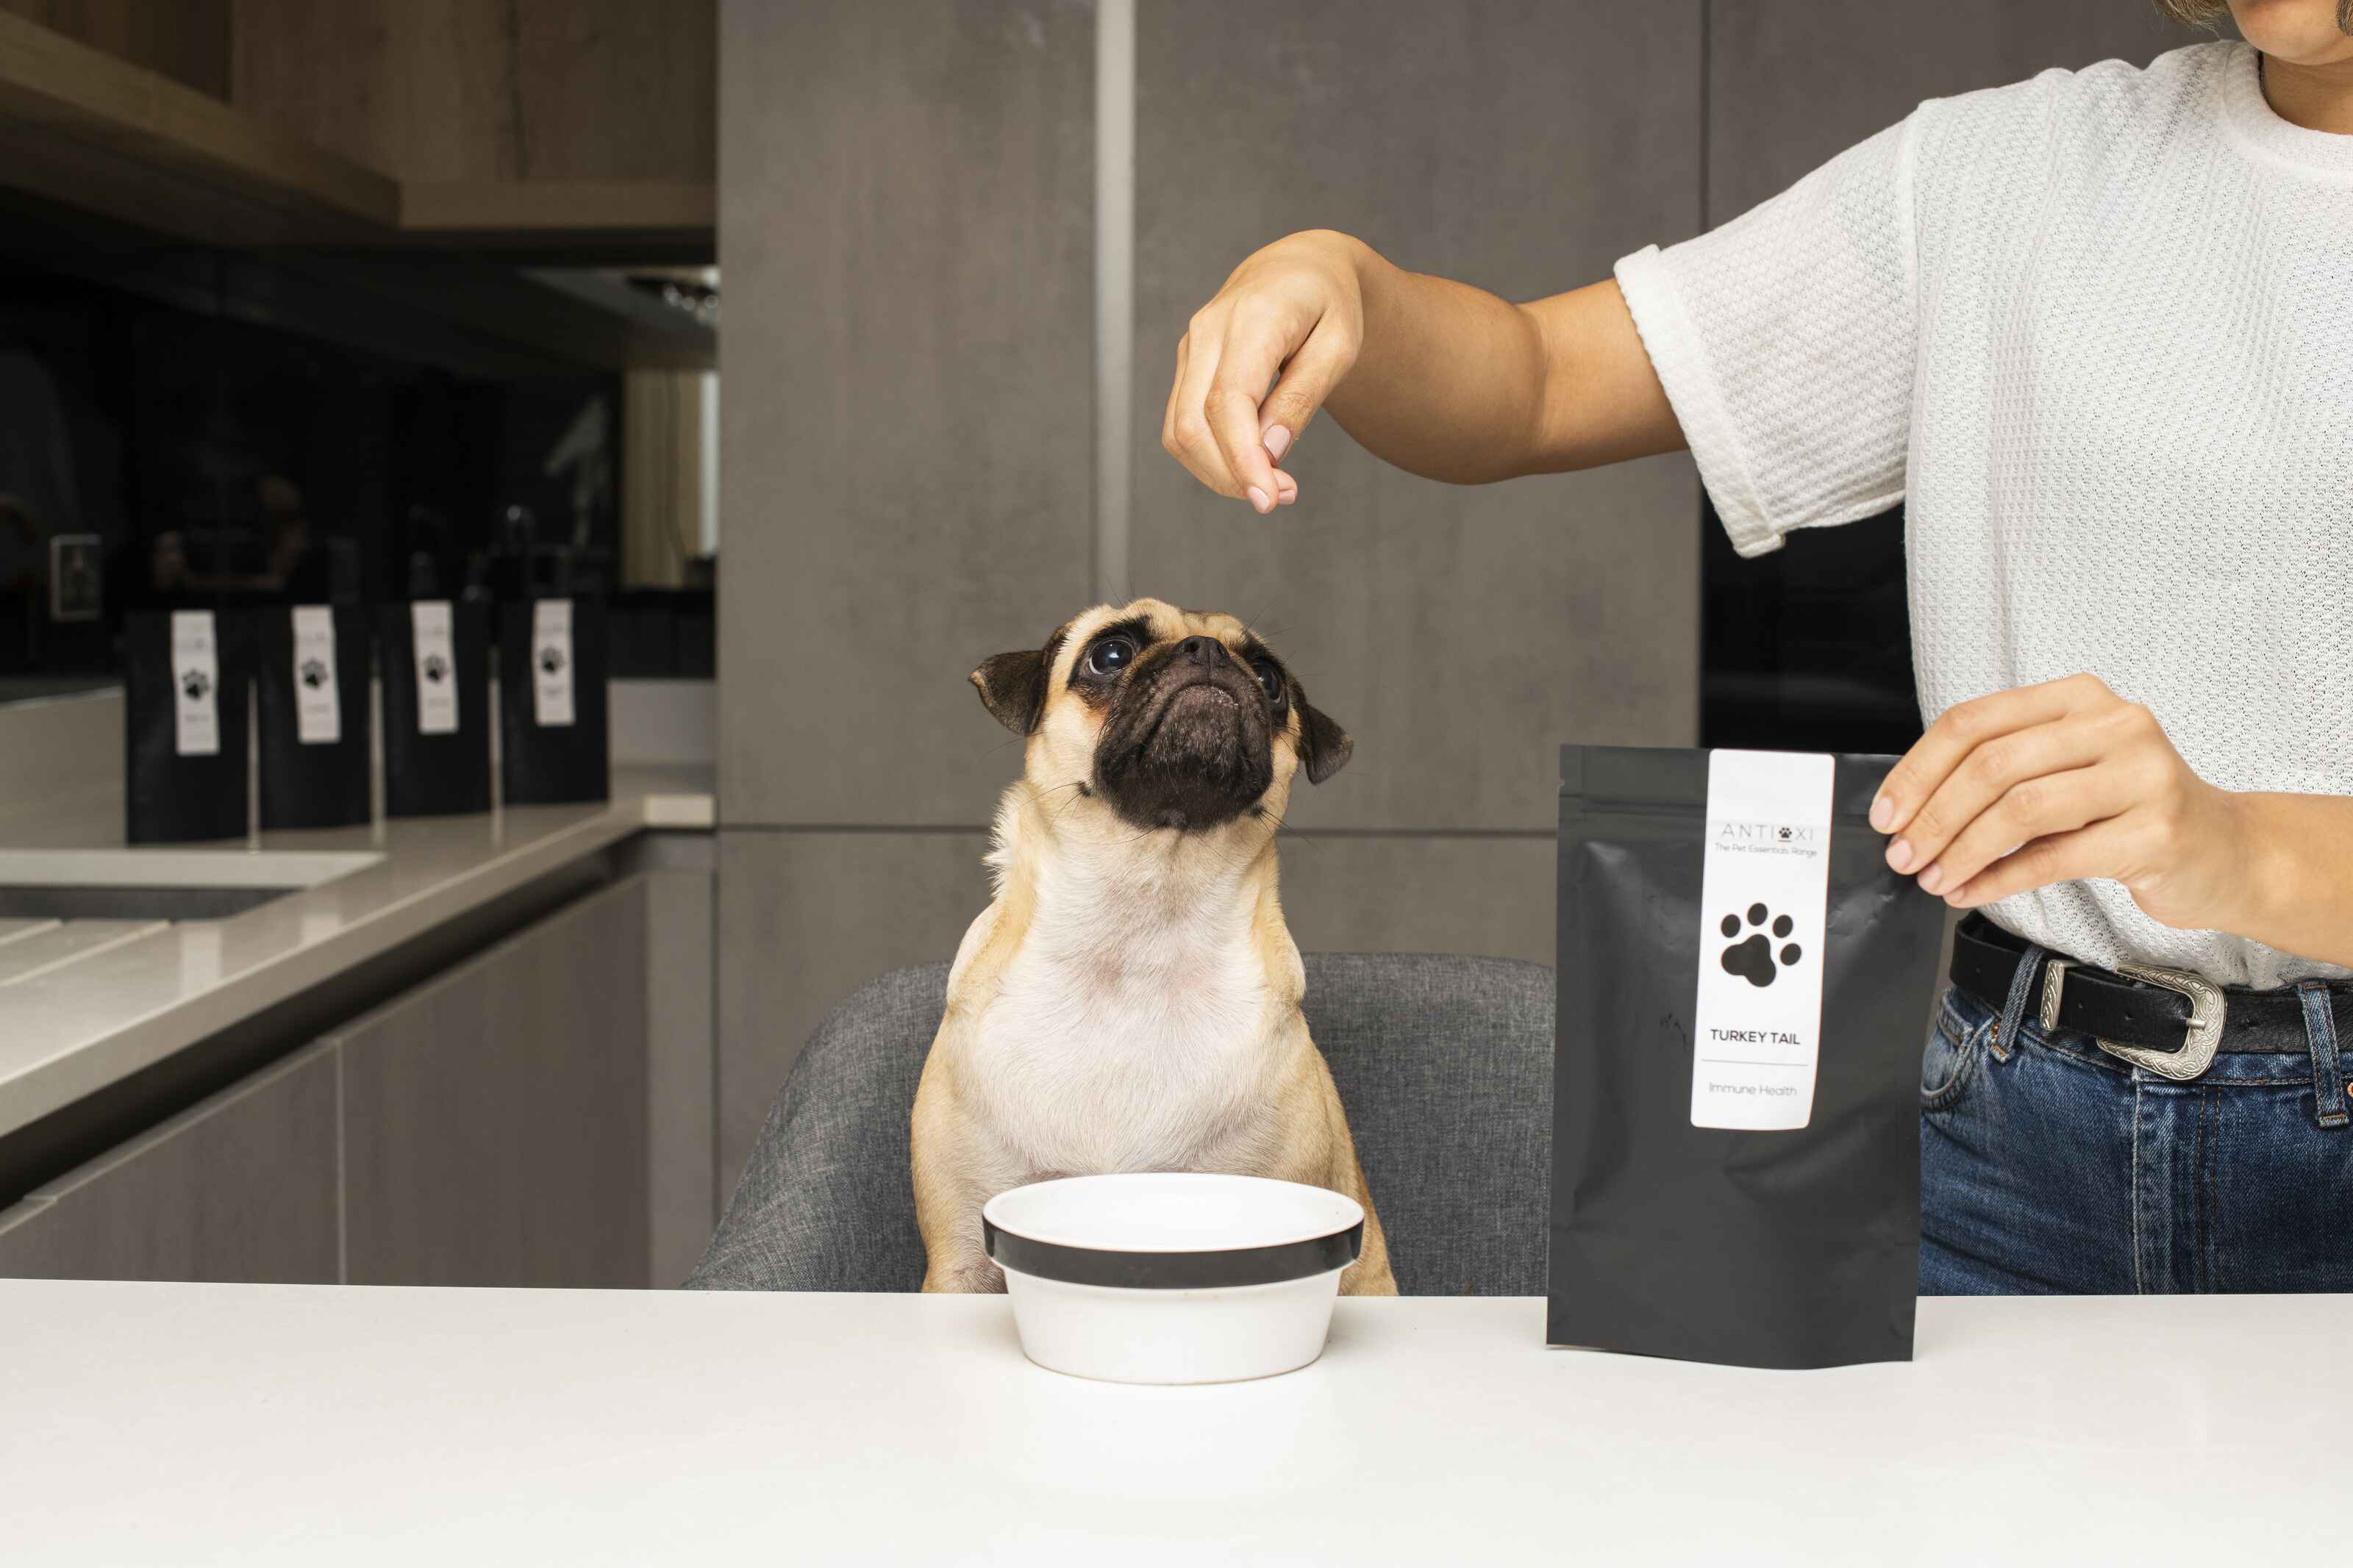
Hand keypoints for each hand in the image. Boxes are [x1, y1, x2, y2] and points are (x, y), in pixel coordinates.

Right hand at [1162, 230, 1366, 513]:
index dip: (1242, 458)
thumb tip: (1270, 452)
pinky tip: (1247, 466)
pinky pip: (1181, 424)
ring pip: (1179, 430)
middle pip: (1193, 423)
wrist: (1302, 268)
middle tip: (1280, 497)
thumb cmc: (1329, 304)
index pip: (1229, 401)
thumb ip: (1303, 396)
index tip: (1268, 499)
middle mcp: (1209, 330)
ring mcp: (1191, 347)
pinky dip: (1209, 457)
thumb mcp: (1340, 345)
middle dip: (1231, 475)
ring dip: (1218, 473)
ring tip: (1269, 485)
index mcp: (1253, 318)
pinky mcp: (1187, 365)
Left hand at [1871, 673, 2251, 931]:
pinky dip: (1999, 879)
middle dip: (1934, 816)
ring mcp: (2142, 775)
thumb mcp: (2064, 770)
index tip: (1887, 812)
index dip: (1918, 770)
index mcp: (2078, 697)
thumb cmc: (2128, 809)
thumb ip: (2000, 772)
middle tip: (1904, 854)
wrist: (2224, 849)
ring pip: (2020, 809)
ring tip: (1935, 878)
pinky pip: (2053, 857)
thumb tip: (1910, 809)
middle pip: (1991, 765)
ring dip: (1962, 851)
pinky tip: (1972, 891)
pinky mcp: (2155, 832)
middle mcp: (2115, 724)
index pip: (1974, 722)